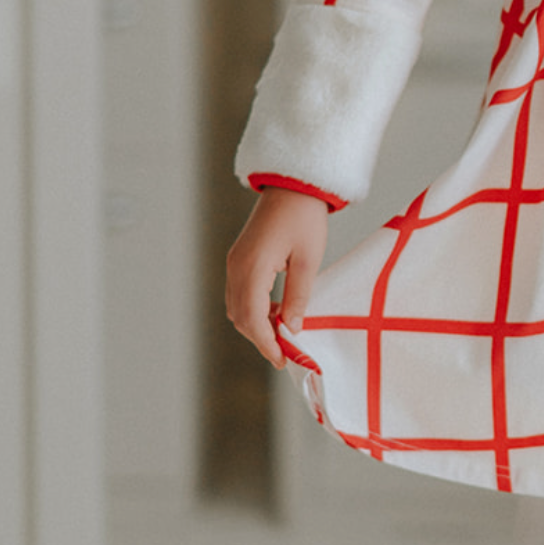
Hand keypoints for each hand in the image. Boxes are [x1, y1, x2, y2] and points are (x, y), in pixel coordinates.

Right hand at [225, 187, 330, 368]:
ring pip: (237, 307)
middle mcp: (236, 267)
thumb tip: (292, 329)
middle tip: (286, 352)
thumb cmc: (304, 217)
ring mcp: (235, 262)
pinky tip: (277, 310)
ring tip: (284, 333)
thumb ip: (298, 295)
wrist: (293, 185)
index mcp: (253, 266)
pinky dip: (254, 309)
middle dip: (260, 337)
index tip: (282, 359)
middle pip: (240, 316)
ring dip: (256, 323)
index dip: (266, 342)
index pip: (251, 317)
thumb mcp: (308, 259)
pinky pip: (240, 293)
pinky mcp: (239, 259)